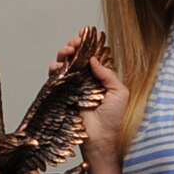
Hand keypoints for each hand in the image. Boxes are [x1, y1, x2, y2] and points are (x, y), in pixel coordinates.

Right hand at [65, 41, 127, 158]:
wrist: (101, 139)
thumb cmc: (114, 119)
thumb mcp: (119, 92)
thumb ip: (108, 74)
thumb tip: (94, 59)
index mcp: (102, 78)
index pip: (93, 56)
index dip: (88, 44)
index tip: (85, 34)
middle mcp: (87, 80)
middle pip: (78, 57)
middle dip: (74, 46)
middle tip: (74, 43)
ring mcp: (74, 87)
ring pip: (66, 65)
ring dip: (64, 54)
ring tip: (66, 51)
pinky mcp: (63, 95)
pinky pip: (56, 79)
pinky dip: (54, 69)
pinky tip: (57, 66)